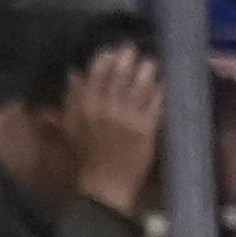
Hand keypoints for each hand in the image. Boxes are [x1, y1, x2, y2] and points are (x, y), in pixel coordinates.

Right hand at [59, 43, 164, 211]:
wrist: (104, 188)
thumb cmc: (85, 158)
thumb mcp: (71, 127)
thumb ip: (72, 99)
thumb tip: (74, 73)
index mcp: (86, 108)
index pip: (95, 77)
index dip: (103, 61)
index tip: (110, 50)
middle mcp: (107, 110)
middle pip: (118, 79)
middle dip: (126, 61)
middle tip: (132, 48)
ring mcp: (128, 120)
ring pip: (138, 90)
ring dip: (145, 73)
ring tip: (150, 61)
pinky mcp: (146, 131)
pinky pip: (154, 107)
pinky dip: (159, 94)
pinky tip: (164, 84)